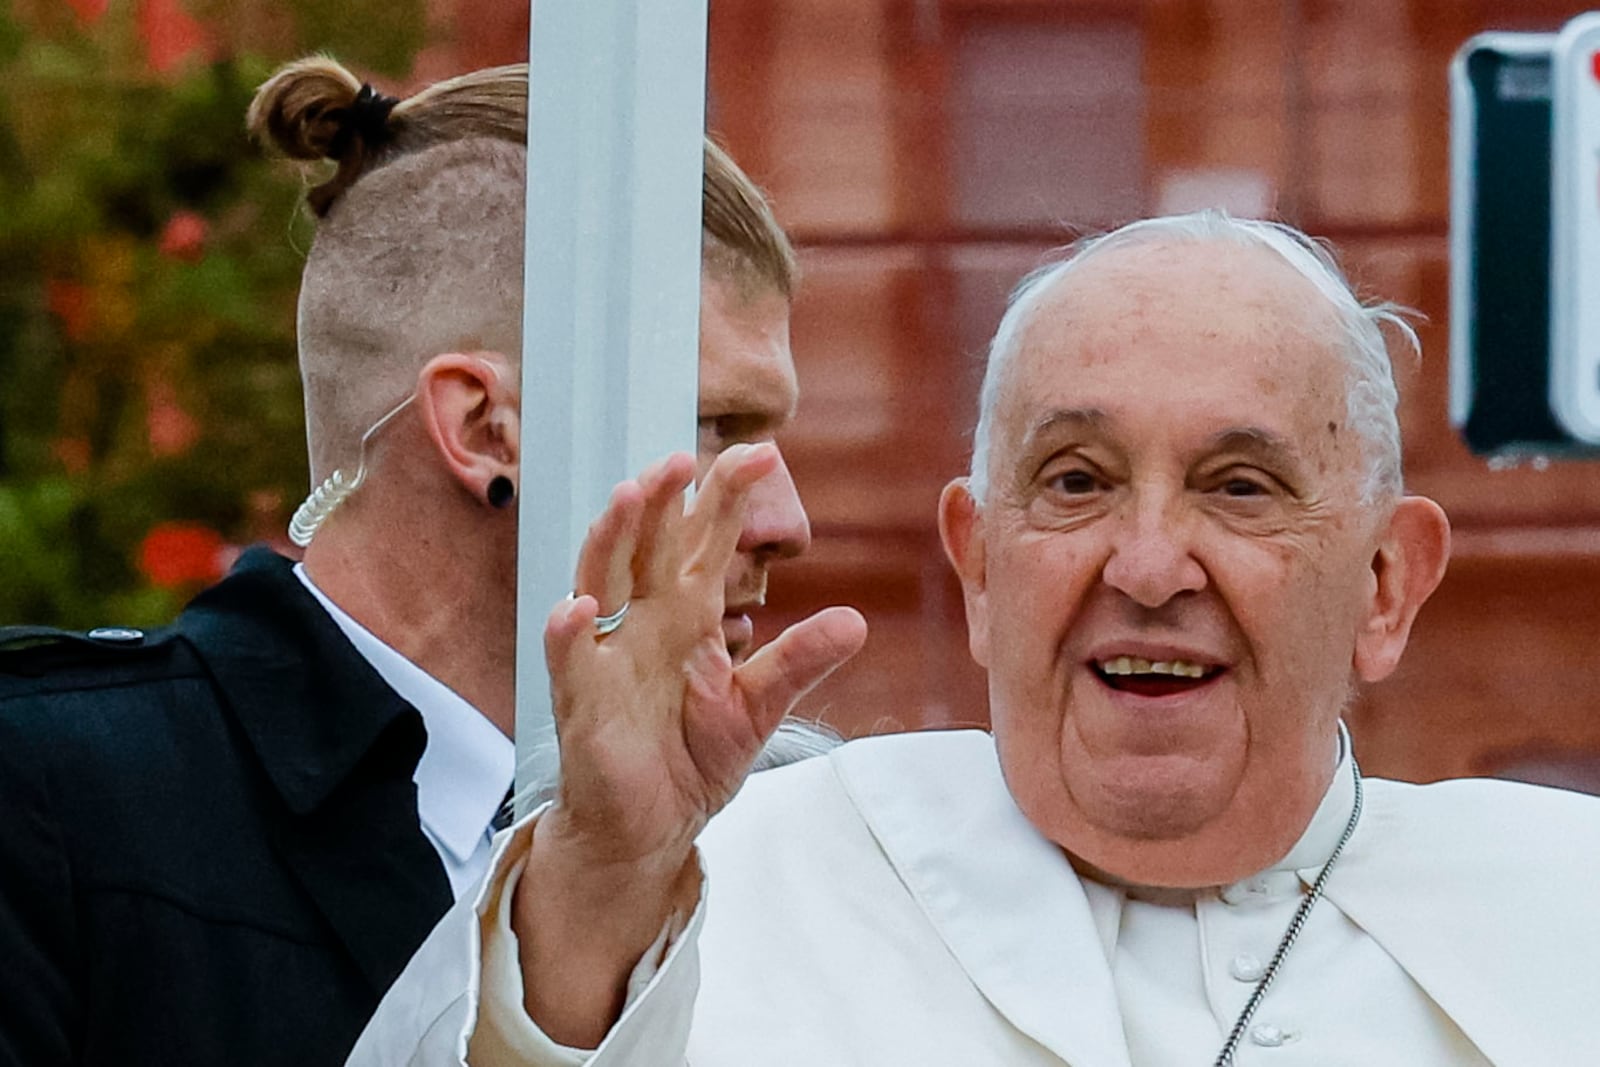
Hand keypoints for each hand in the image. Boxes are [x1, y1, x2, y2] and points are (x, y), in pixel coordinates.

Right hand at [515, 445, 865, 1043]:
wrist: (652, 827)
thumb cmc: (695, 756)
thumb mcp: (758, 707)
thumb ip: (799, 662)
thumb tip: (857, 622)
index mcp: (689, 613)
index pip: (706, 541)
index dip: (727, 497)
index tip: (762, 453)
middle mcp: (644, 620)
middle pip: (650, 545)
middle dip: (663, 500)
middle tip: (683, 458)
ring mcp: (608, 655)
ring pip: (601, 581)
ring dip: (611, 540)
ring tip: (630, 497)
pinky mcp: (581, 702)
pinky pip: (569, 660)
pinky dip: (567, 633)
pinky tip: (577, 608)